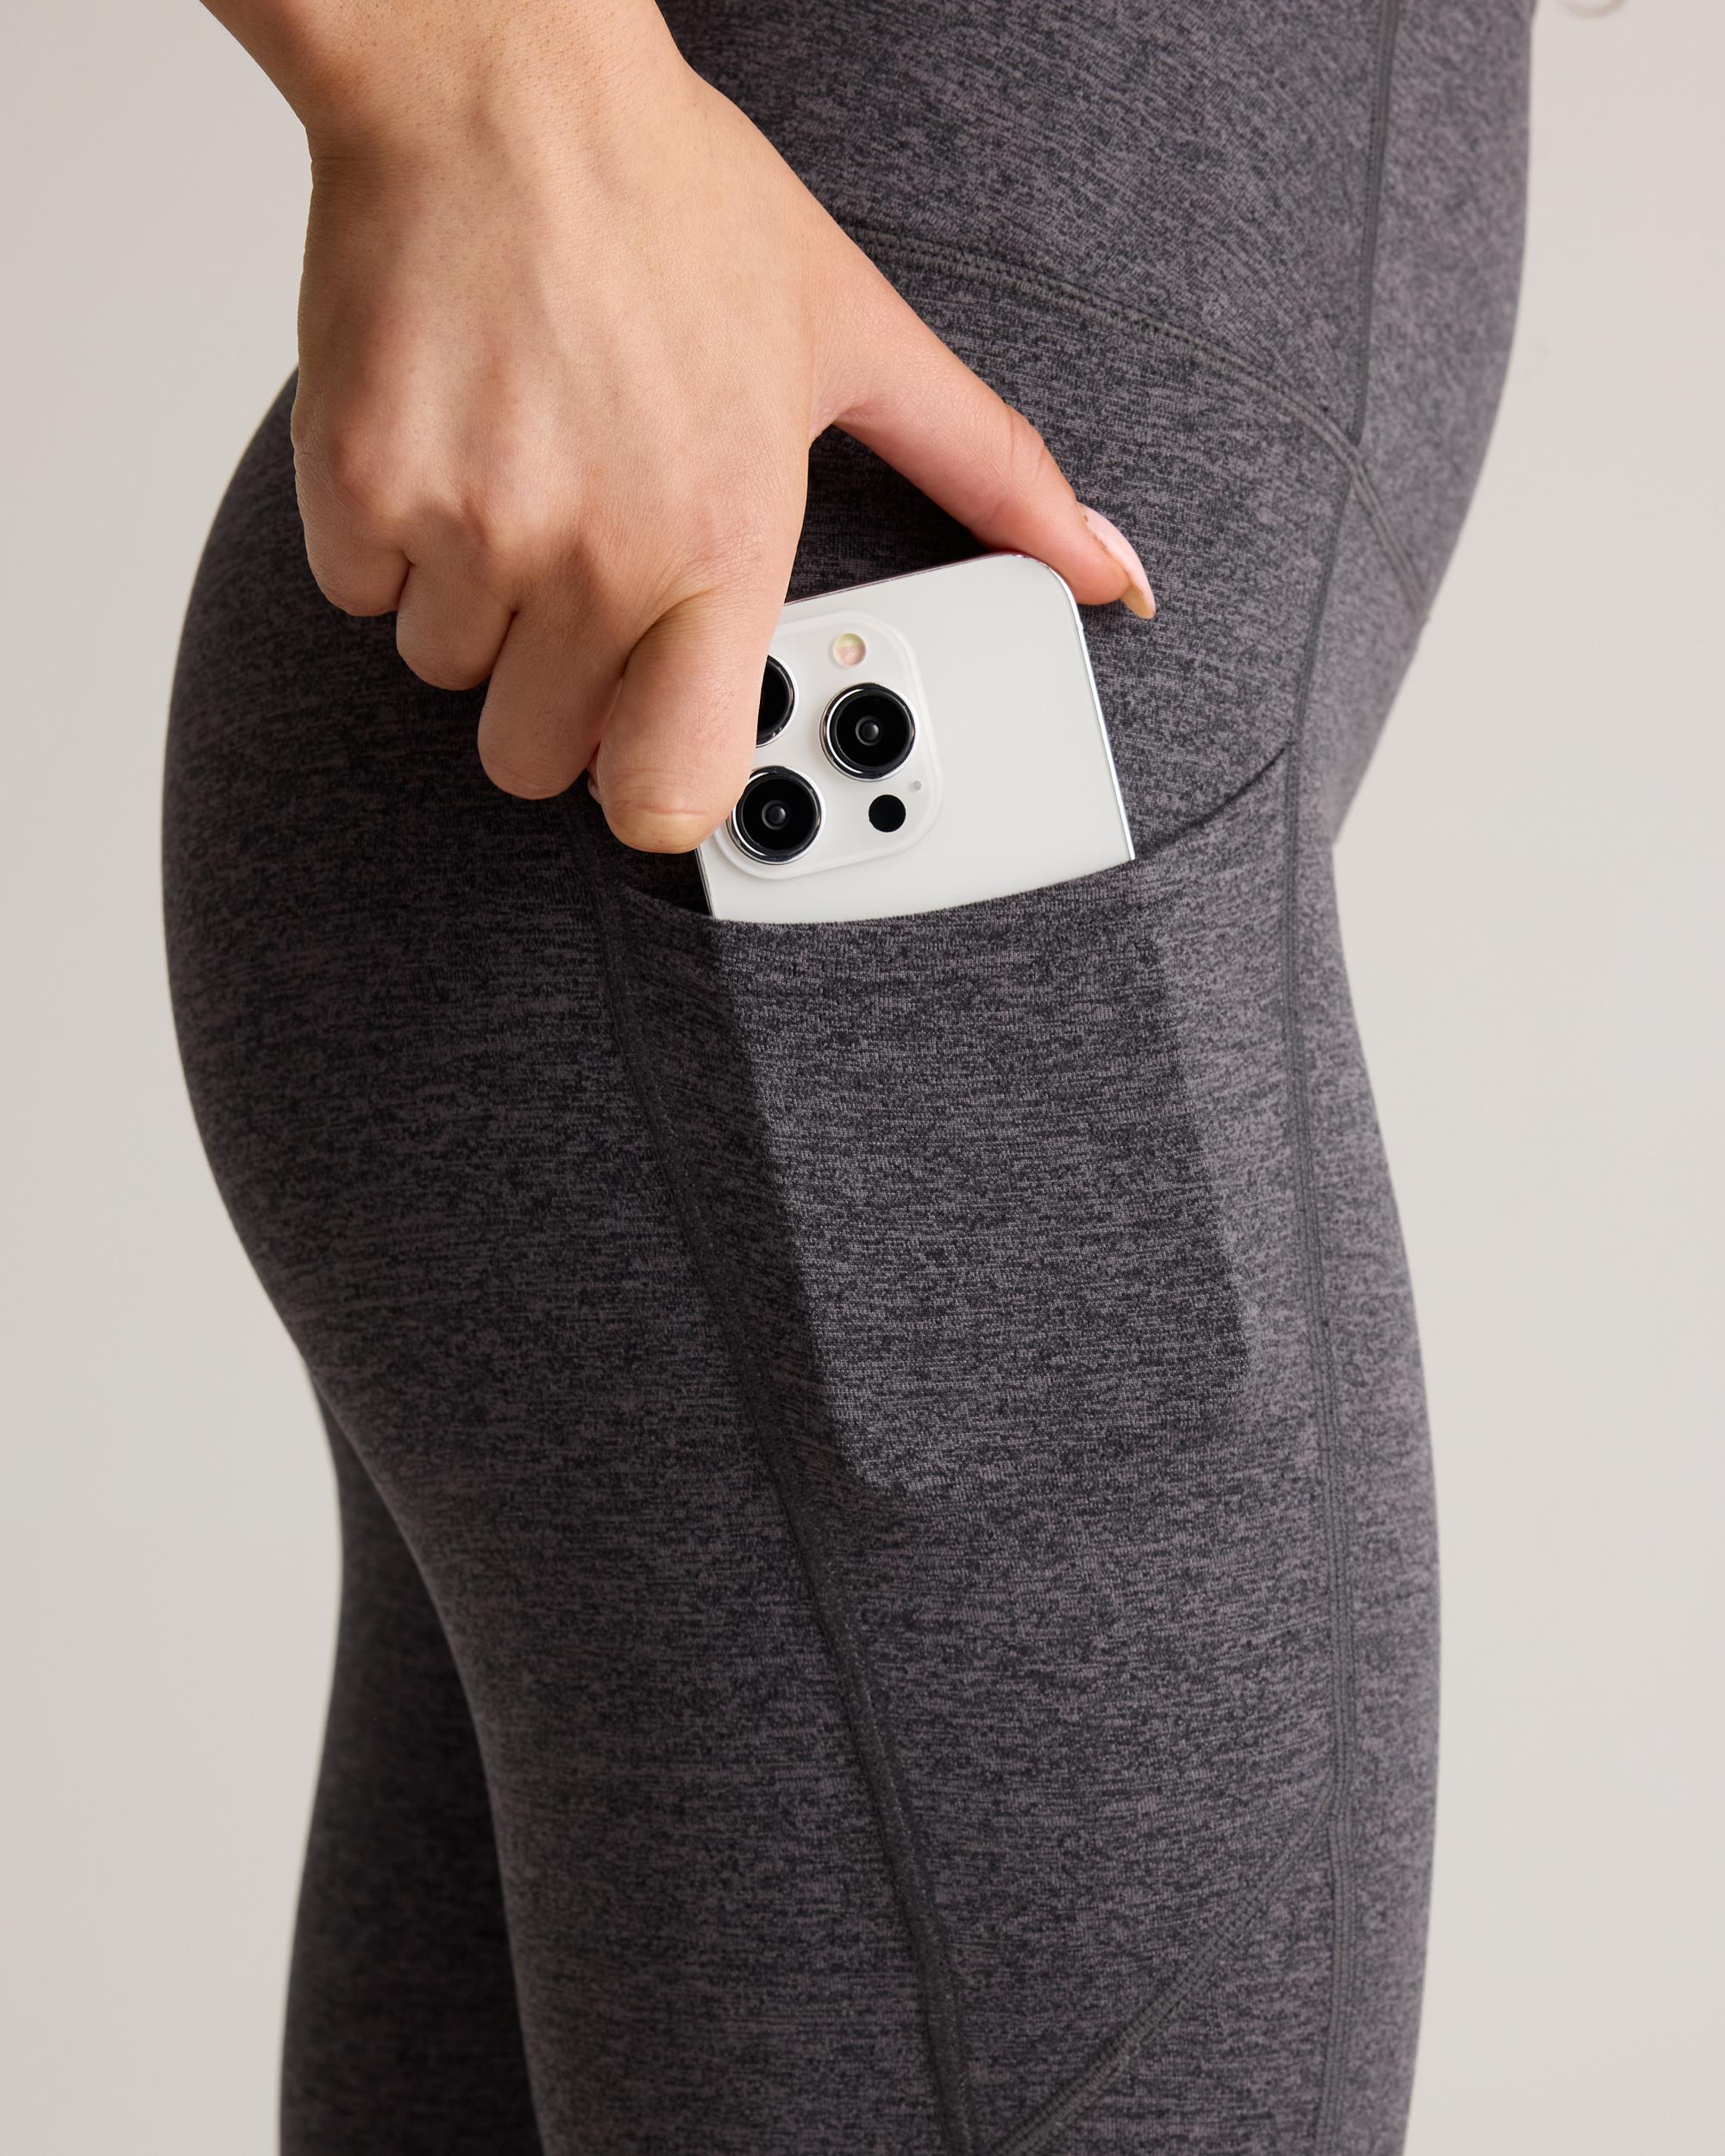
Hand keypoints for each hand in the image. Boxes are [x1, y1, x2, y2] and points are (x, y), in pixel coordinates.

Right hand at [231, 0, 1155, 848]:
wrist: (500, 83)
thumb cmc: (675, 206)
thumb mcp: (862, 341)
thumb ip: (990, 476)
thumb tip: (1111, 571)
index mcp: (722, 550)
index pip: (664, 799)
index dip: (653, 788)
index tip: (649, 740)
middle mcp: (595, 560)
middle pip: (532, 759)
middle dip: (554, 688)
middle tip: (583, 568)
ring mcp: (471, 527)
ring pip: (444, 670)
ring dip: (474, 602)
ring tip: (523, 469)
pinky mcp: (363, 485)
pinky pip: (358, 590)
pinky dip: (386, 535)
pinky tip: (447, 436)